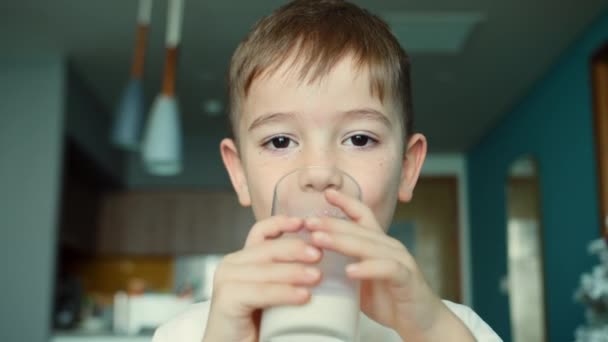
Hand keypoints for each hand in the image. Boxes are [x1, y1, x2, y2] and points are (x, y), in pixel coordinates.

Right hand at [202, 216, 321, 341]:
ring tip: (317, 277)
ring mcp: (226, 280)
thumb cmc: (258, 325)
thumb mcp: (275, 293)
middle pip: (267, 248)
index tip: (304, 223)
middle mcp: (231, 265)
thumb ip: (286, 276)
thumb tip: (321, 261)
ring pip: (266, 269)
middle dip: (296, 248)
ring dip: (294, 272)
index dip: (282, 223)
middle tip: (320, 254)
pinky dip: (283, 293)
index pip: (262, 231)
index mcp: (243, 259)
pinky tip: (303, 297)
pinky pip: (260, 292)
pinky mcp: (226, 299)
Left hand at [305, 189, 474, 340]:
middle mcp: (390, 246)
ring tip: (319, 240)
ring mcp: (400, 260)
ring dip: (342, 241)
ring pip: (368, 245)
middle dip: (331, 223)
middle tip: (308, 222)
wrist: (421, 320)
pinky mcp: (406, 279)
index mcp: (378, 243)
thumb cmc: (389, 299)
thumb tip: (312, 261)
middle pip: (359, 228)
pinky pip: (386, 269)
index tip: (326, 193)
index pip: (362, 215)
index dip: (345, 202)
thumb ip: (343, 267)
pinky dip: (367, 268)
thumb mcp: (362, 279)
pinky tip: (349, 271)